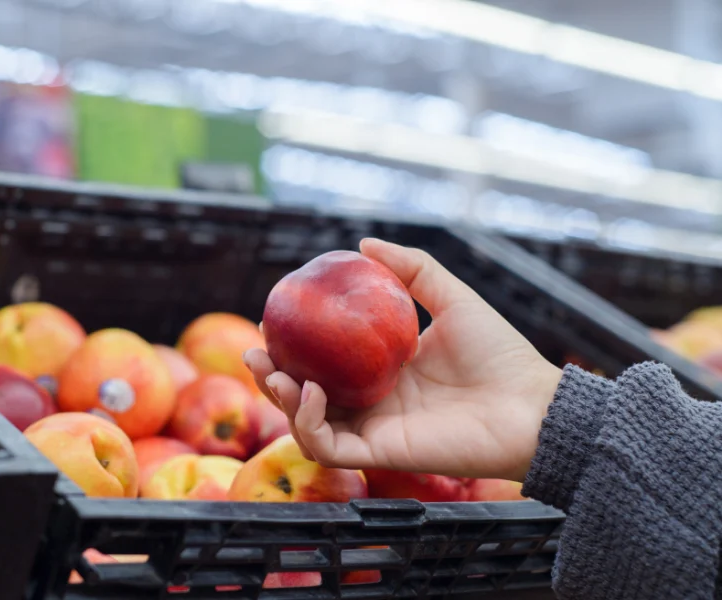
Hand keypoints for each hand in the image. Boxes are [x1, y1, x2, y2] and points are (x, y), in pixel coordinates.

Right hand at [243, 238, 562, 482]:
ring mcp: (374, 430)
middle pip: (306, 396)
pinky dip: (309, 422)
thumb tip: (364, 242)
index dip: (294, 347)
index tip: (274, 321)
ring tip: (272, 371)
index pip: (325, 363)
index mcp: (383, 372)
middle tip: (254, 352)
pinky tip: (311, 392)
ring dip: (282, 399)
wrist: (531, 405)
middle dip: (272, 377)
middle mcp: (372, 403)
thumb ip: (412, 269)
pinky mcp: (381, 453)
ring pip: (308, 424)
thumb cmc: (500, 354)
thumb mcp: (451, 298)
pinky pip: (329, 446)